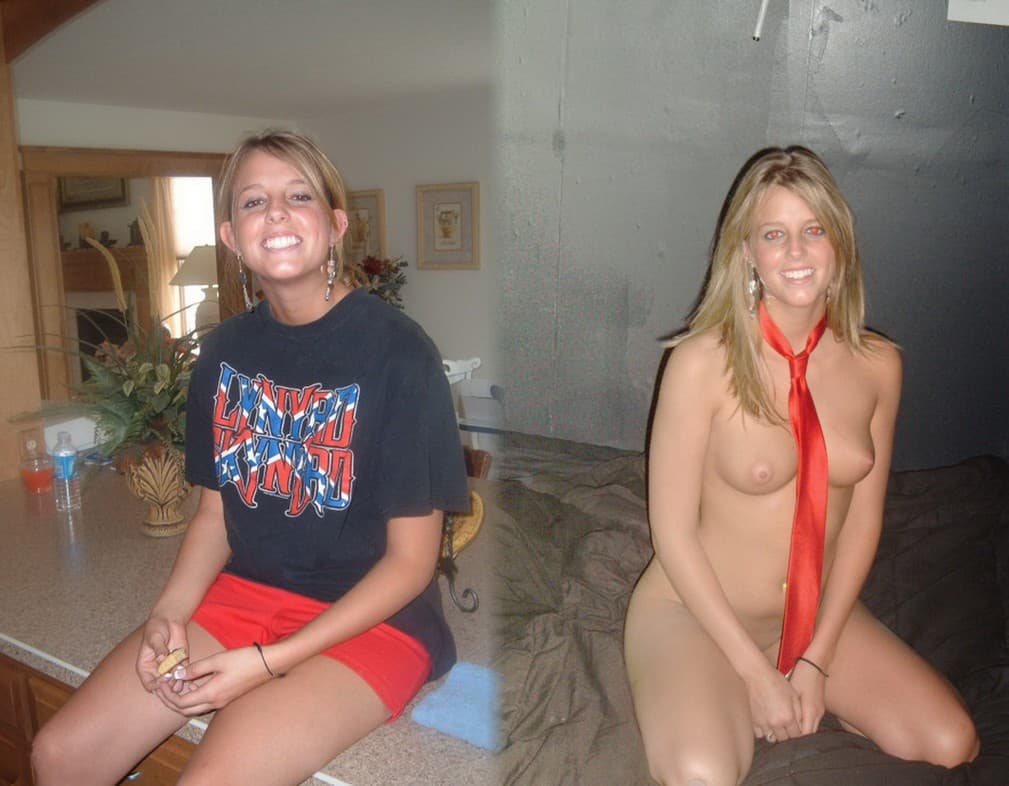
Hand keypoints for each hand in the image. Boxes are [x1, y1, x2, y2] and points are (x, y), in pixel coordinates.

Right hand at [136, 616, 188, 692]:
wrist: (169, 621)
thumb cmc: (157, 628)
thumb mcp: (155, 638)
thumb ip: (159, 649)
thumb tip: (162, 660)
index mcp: (145, 668)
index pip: (149, 684)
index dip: (156, 685)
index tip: (164, 678)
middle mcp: (157, 671)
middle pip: (162, 688)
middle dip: (170, 686)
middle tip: (177, 678)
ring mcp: (169, 669)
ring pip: (174, 685)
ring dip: (179, 683)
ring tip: (184, 675)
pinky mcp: (180, 665)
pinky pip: (184, 677)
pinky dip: (188, 681)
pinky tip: (192, 680)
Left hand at [153, 646, 273, 716]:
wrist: (269, 663)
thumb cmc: (245, 659)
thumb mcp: (218, 659)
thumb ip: (196, 668)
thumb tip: (178, 674)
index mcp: (211, 693)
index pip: (181, 703)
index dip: (168, 695)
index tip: (162, 683)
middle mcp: (215, 702)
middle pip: (185, 710)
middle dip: (171, 701)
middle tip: (163, 688)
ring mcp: (223, 702)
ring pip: (196, 708)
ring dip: (183, 700)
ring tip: (177, 685)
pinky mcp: (228, 698)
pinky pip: (205, 702)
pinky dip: (195, 697)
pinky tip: (195, 683)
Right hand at [746, 662, 802, 743]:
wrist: (757, 675)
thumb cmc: (776, 682)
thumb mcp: (794, 695)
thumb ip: (799, 713)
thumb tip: (801, 726)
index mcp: (787, 718)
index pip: (796, 736)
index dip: (799, 734)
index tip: (798, 731)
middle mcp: (775, 723)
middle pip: (784, 739)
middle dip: (788, 735)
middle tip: (788, 728)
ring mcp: (763, 723)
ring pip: (772, 738)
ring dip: (776, 734)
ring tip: (777, 726)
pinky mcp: (754, 720)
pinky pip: (760, 734)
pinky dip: (764, 732)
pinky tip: (767, 724)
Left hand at [788, 657, 826, 734]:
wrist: (815, 664)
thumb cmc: (802, 675)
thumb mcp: (793, 691)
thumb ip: (792, 709)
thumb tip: (786, 723)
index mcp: (811, 711)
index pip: (804, 734)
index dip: (794, 739)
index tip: (783, 740)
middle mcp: (817, 713)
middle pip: (808, 733)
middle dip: (796, 737)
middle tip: (782, 737)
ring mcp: (820, 710)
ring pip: (810, 727)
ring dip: (800, 730)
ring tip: (786, 731)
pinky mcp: (818, 706)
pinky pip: (811, 721)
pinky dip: (803, 723)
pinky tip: (793, 721)